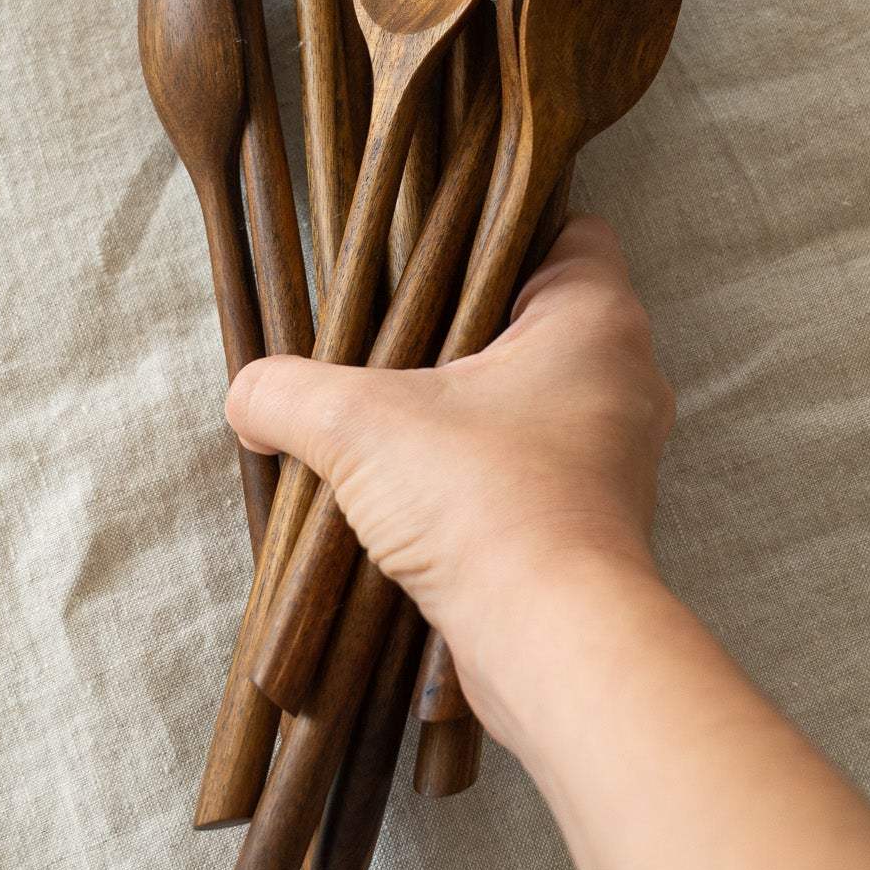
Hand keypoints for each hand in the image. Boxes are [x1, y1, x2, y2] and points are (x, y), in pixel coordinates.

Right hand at [225, 215, 674, 746]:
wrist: (553, 642)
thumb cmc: (484, 500)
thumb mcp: (359, 426)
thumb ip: (289, 393)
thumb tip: (246, 396)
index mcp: (596, 316)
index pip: (566, 230)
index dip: (497, 228)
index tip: (428, 245)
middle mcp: (624, 375)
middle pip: (539, 317)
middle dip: (463, 325)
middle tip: (387, 331)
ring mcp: (616, 452)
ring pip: (536, 396)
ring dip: (467, 406)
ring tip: (387, 416)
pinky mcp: (595, 517)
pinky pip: (533, 464)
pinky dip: (481, 468)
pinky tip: (413, 488)